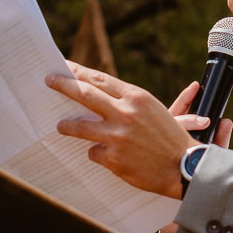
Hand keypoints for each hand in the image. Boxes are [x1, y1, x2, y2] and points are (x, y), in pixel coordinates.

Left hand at [47, 61, 229, 199]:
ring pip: (80, 126)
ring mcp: (116, 135)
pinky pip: (94, 152)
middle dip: (62, 85)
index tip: (64, 66)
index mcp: (136, 97)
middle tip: (49, 79)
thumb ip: (127, 102)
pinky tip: (112, 156)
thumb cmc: (170, 137)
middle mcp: (124, 113)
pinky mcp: (112, 157)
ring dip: (67, 125)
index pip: (100, 79)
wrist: (184, 166)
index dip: (79, 72)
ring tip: (61, 126)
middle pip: (84, 94)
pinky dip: (100, 153)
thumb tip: (99, 95)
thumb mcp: (153, 110)